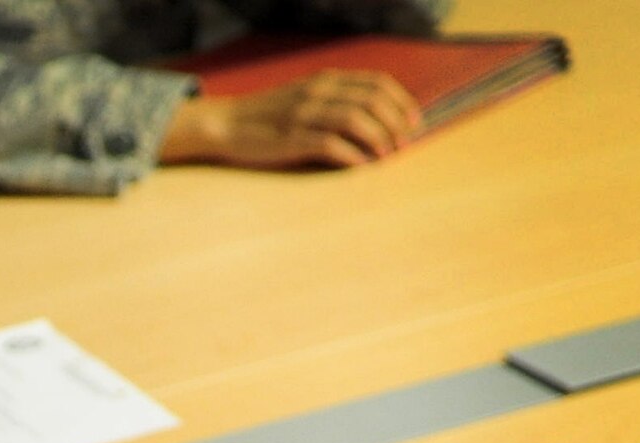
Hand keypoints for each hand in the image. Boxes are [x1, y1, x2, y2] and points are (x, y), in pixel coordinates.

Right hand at [160, 71, 423, 168]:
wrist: (225, 124)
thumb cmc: (266, 117)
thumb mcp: (303, 97)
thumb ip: (333, 100)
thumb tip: (370, 116)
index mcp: (324, 80)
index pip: (376, 83)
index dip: (401, 101)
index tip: (413, 121)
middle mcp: (317, 92)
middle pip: (372, 100)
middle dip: (395, 122)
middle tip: (403, 143)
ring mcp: (304, 115)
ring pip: (356, 119)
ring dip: (378, 138)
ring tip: (386, 156)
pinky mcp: (291, 139)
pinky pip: (330, 144)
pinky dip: (351, 155)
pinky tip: (361, 165)